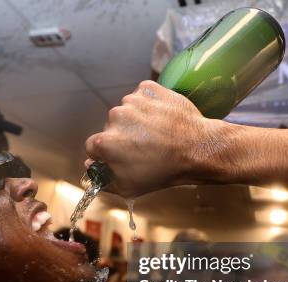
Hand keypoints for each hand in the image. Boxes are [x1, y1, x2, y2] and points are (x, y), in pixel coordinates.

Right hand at [85, 80, 229, 196]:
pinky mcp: (147, 88)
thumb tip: (89, 165)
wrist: (198, 149)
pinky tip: (162, 118)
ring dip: (136, 120)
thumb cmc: (163, 171)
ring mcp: (131, 100)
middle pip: (111, 127)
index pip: (93, 146)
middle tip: (144, 146)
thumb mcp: (128, 187)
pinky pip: (141, 96)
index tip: (121, 156)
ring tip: (156, 133)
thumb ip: (102, 179)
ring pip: (126, 111)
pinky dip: (149, 104)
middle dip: (123, 136)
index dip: (106, 153)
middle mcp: (114, 117)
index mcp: (104, 142)